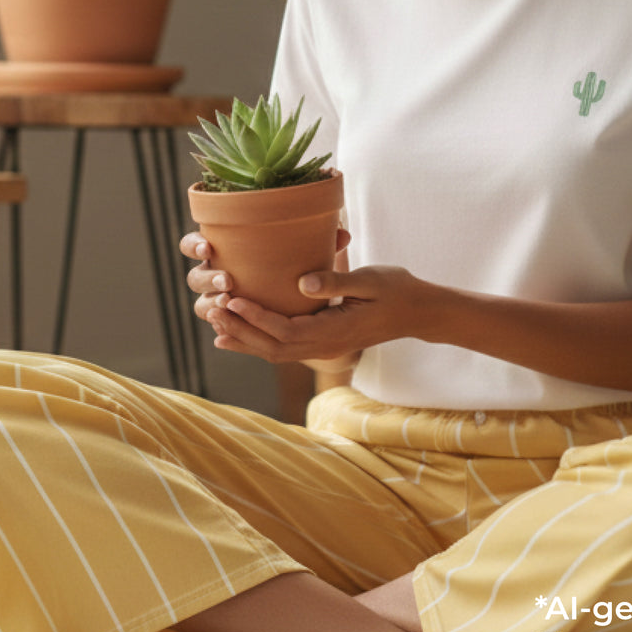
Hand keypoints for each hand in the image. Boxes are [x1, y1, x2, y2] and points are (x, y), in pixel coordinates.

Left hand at [179, 247, 439, 364]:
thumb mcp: (371, 280)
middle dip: (241, 330)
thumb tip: (301, 283)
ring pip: (275, 352)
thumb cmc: (397, 290)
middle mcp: (324, 346)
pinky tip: (239, 334)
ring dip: (245, 338)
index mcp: (334, 332)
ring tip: (216, 324)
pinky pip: (284, 348)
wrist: (419, 312)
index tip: (233, 298)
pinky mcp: (323, 342)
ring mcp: (323, 348)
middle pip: (273, 347)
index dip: (256, 317)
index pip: (285, 330)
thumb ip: (336, 281)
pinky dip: (259, 342)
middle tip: (213, 310)